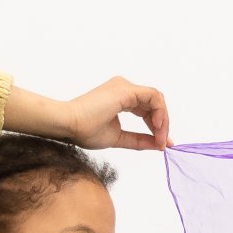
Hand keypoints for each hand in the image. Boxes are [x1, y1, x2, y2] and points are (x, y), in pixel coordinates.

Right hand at [57, 76, 171, 149]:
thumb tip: (159, 145)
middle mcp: (124, 88)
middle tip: (162, 143)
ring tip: (160, 138)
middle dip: (162, 124)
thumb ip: (139, 140)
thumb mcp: (119, 138)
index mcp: (121, 98)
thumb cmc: (85, 130)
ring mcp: (124, 87)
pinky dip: (159, 112)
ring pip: (156, 99)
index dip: (157, 126)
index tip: (161, 144)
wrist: (69, 125)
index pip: (147, 109)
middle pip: (154, 104)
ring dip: (162, 120)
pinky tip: (157, 127)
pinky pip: (153, 97)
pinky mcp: (125, 90)